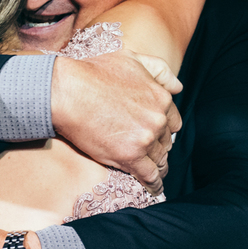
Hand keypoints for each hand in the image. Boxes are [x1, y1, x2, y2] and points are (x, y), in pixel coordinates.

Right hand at [52, 50, 181, 194]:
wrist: (68, 90)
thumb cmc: (95, 73)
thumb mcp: (133, 59)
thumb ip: (160, 71)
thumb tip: (179, 87)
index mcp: (161, 98)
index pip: (173, 122)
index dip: (165, 130)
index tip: (158, 136)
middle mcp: (158, 119)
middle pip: (166, 142)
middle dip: (159, 148)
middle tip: (149, 154)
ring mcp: (145, 139)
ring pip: (160, 159)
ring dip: (157, 166)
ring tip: (154, 173)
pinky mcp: (130, 156)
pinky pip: (150, 176)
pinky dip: (154, 185)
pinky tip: (155, 189)